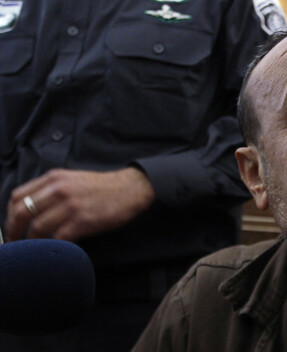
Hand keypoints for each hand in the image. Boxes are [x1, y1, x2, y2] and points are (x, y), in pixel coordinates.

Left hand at [5, 168, 154, 241]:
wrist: (131, 188)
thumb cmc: (103, 187)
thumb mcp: (73, 180)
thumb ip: (51, 190)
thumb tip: (30, 211)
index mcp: (54, 178)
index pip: (17, 196)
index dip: (9, 215)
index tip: (12, 227)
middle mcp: (58, 190)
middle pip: (21, 212)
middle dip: (12, 231)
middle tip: (14, 243)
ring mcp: (70, 206)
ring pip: (37, 228)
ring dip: (31, 243)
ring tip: (33, 251)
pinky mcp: (83, 221)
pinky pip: (57, 238)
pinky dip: (51, 247)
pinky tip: (53, 251)